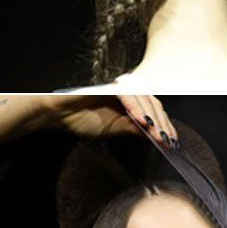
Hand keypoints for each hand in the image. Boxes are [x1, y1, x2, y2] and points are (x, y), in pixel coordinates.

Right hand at [42, 94, 173, 143]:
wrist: (55, 113)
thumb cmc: (78, 119)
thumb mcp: (112, 130)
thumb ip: (132, 129)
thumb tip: (154, 135)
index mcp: (128, 102)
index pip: (153, 112)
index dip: (164, 126)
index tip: (171, 142)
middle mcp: (126, 92)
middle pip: (153, 105)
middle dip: (163, 124)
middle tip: (168, 141)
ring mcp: (119, 87)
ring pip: (145, 99)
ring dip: (153, 118)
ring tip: (159, 135)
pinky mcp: (109, 85)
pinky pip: (128, 95)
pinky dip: (137, 108)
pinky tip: (143, 122)